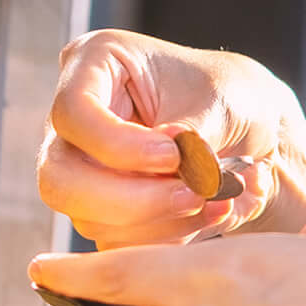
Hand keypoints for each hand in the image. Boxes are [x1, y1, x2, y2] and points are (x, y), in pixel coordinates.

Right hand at [40, 31, 305, 245]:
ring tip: (217, 203)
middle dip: (128, 200)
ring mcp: (80, 169)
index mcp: (94, 63)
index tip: (173, 157)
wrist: (246, 124)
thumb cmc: (229, 92)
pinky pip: (116, 242)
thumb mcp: (224, 97)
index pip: (73, 111)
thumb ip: (195, 134)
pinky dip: (167, 237)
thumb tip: (181, 170)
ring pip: (87, 219)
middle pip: (59, 178)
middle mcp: (74, 120)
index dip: (118, 146)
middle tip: (192, 196)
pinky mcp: (100, 210)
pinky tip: (211, 215)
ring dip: (157, 222)